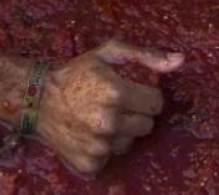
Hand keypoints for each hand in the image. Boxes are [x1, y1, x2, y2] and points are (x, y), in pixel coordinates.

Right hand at [37, 38, 183, 174]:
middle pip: (147, 125)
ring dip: (122, 131)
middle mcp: (108, 123)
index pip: (156, 103)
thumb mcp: (109, 54)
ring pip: (130, 143)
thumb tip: (181, 61)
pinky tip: (90, 132)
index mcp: (116, 93)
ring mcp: (98, 147)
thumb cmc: (78, 72)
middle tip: (117, 103)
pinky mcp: (90, 164)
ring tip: (102, 116)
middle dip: (137, 113)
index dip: (147, 95)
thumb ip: (146, 56)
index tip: (132, 90)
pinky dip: (105, 147)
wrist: (38, 100)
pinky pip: (111, 157)